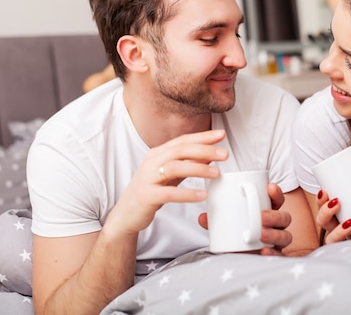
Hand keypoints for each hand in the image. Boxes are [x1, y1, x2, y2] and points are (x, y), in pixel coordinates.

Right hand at [104, 129, 227, 236]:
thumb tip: (209, 154)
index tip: (221, 135)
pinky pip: (169, 193)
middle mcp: (151, 162)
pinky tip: (201, 195)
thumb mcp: (170, 176)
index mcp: (158, 154)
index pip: (182, 141)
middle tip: (224, 153)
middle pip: (180, 150)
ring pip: (175, 167)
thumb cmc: (150, 192)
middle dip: (204, 149)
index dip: (202, 137)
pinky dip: (187, 193)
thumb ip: (187, 164)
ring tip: (216, 173)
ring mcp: (148, 178)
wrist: (126, 215)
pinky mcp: (147, 196)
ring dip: (198, 168)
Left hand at [198, 182, 292, 255]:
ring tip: (261, 234)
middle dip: (275, 215)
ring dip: (275, 234)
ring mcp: (278, 243)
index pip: (276, 200)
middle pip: (285, 218)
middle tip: (261, 216)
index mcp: (268, 213)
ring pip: (285, 236)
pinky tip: (264, 252)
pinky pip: (280, 256)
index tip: (269, 187)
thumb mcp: (227, 227)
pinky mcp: (276, 257)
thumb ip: (216, 222)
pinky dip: (273, 254)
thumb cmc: (237, 237)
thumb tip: (202, 217)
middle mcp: (277, 227)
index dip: (276, 193)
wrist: (240, 260)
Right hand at [315, 190, 350, 244]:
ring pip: (332, 240)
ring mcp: (348, 238)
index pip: (323, 207)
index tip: (324, 192)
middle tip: (336, 203)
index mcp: (339, 212)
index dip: (319, 201)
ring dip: (337, 231)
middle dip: (325, 213)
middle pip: (323, 223)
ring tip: (350, 222)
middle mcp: (340, 226)